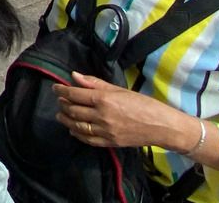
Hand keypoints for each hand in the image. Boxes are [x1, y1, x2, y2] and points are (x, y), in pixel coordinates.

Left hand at [54, 72, 197, 151]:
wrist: (162, 126)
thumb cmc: (143, 104)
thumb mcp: (119, 90)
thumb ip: (95, 83)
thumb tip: (74, 76)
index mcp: (104, 99)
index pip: (75, 94)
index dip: (62, 91)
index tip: (56, 88)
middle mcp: (101, 115)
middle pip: (73, 110)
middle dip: (62, 104)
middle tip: (59, 101)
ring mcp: (105, 131)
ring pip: (77, 125)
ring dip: (66, 119)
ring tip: (61, 114)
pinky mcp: (110, 142)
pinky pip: (87, 139)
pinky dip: (77, 133)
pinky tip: (73, 129)